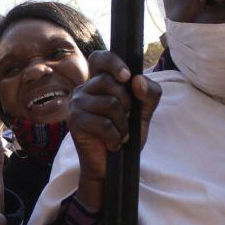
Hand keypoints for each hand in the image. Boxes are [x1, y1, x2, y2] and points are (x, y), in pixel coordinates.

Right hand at [68, 50, 160, 206]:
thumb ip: (149, 94)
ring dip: (122, 124)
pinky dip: (115, 137)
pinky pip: (103, 123)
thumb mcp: (143, 113)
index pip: (100, 58)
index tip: (127, 77)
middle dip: (127, 103)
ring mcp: (76, 104)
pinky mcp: (74, 121)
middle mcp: (84, 89)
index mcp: (99, 82)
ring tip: (120, 135)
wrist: (112, 166)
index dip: (113, 62)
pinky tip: (113, 144)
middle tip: (125, 119)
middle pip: (110, 82)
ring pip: (110, 103)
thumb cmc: (124, 136)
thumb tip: (137, 81)